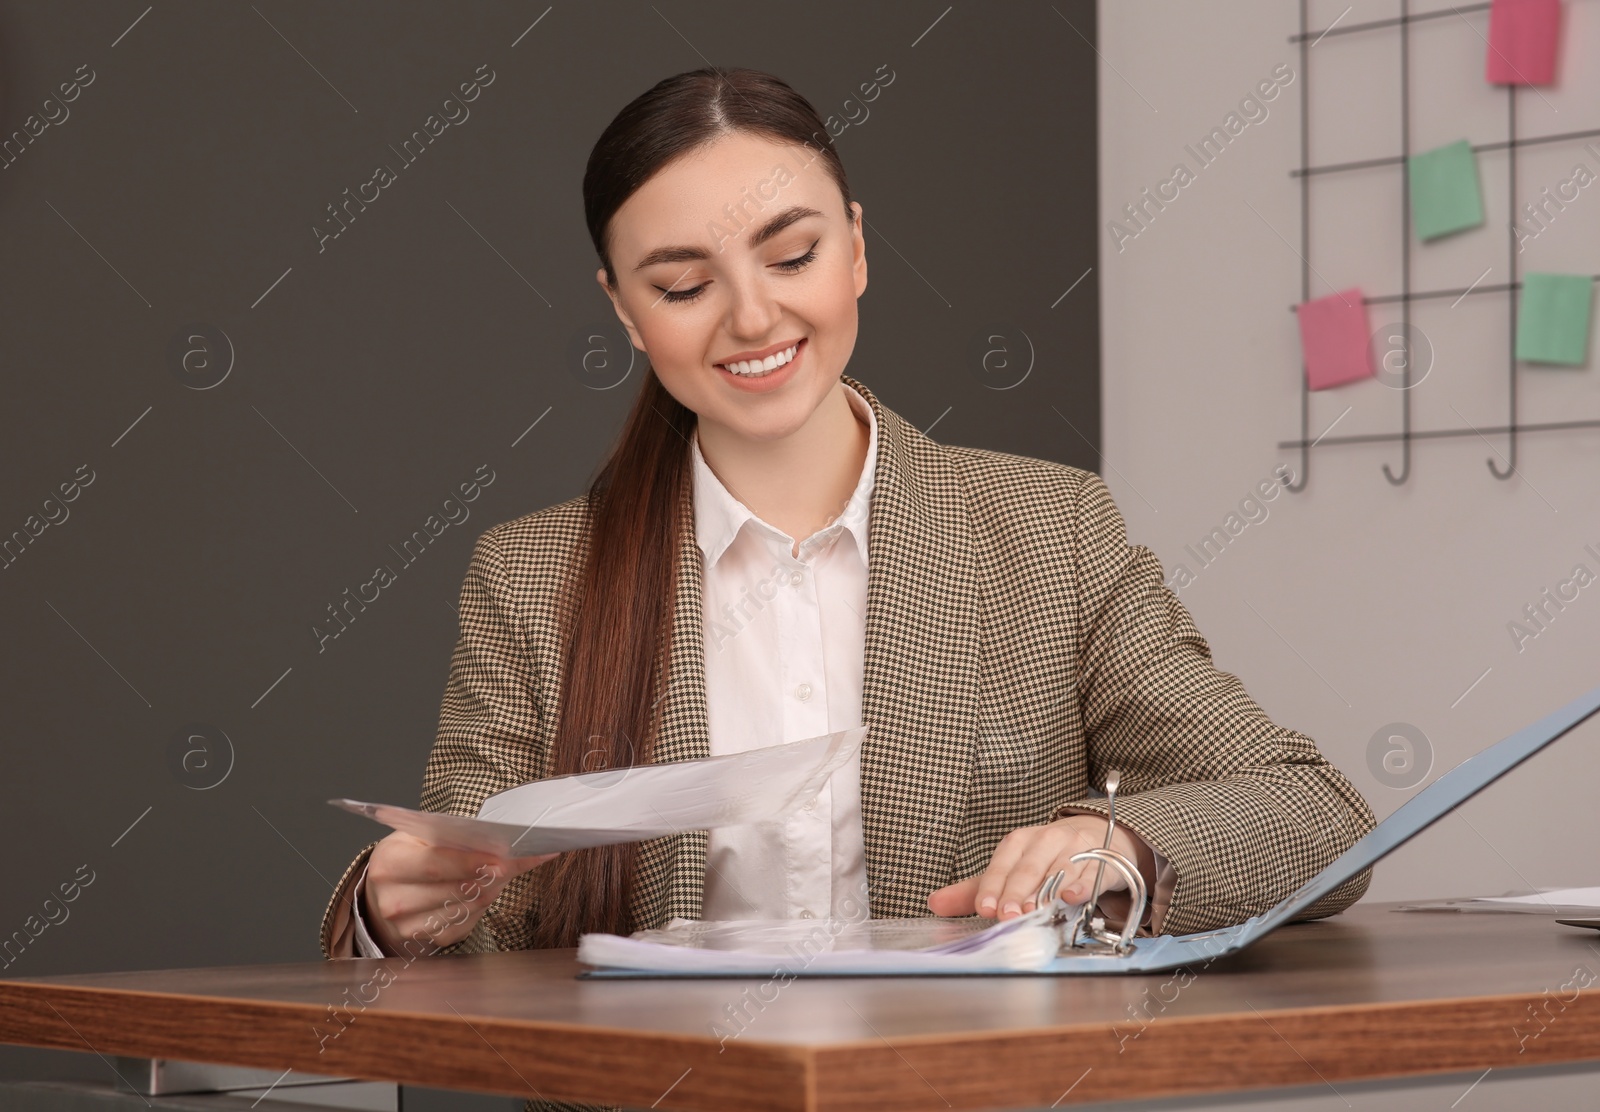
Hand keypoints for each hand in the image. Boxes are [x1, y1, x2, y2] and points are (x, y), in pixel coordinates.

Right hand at [363, 831, 555, 954]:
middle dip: (493, 874)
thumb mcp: (419, 836)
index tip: (503, 858)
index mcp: (389, 864)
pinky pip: (469, 921)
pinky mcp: (429, 940)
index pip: (435, 864)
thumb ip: (450, 836)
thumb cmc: (409, 855)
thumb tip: (496, 839)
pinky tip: (488, 887)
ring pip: (468, 906)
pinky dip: (484, 902)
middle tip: (519, 860)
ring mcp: (409, 926)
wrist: (386, 891)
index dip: (471, 862)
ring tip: (504, 869)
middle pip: (456, 889)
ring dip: (494, 887)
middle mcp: (393, 900)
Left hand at [926, 816, 1142, 920]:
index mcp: (1018, 842)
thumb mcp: (1010, 868)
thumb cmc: (1046, 857)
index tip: (985, 908)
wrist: (1096, 834)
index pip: (1001, 864)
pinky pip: (1091, 872)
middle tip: (1008, 914)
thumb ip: (975, 889)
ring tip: (1034, 909)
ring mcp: (1075, 848)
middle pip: (1028, 868)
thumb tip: (934, 903)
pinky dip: (1082, 885)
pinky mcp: (1102, 859)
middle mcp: (1045, 840)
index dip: (993, 887)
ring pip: (1058, 870)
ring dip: (1046, 891)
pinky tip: (1073, 896)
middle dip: (1017, 892)